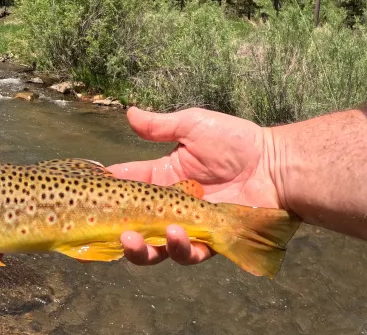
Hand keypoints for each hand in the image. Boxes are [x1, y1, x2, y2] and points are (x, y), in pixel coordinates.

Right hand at [108, 107, 279, 266]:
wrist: (276, 164)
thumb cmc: (237, 142)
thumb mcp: (194, 126)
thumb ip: (160, 126)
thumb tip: (128, 113)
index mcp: (163, 178)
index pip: (128, 186)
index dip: (109, 191)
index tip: (90, 194)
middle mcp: (171, 206)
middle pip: (136, 225)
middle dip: (120, 231)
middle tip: (116, 230)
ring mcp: (189, 226)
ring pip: (156, 247)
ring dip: (143, 248)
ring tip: (137, 239)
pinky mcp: (210, 241)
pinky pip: (189, 253)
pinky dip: (178, 249)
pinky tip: (177, 234)